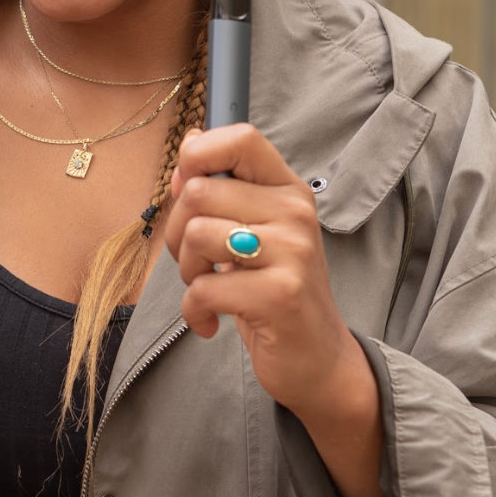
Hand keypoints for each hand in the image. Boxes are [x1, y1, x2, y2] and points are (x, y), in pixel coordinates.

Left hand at [164, 126, 384, 496]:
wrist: (318, 359)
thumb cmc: (274, 291)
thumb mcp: (252, 233)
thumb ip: (222, 190)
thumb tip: (189, 143)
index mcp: (287, 190)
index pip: (242, 137)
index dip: (199, 152)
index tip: (188, 188)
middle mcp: (295, 213)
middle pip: (198, 191)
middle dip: (177, 233)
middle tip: (196, 263)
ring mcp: (292, 252)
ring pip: (195, 235)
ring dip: (186, 271)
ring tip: (208, 288)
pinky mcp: (279, 294)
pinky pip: (202, 287)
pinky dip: (193, 311)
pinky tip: (210, 322)